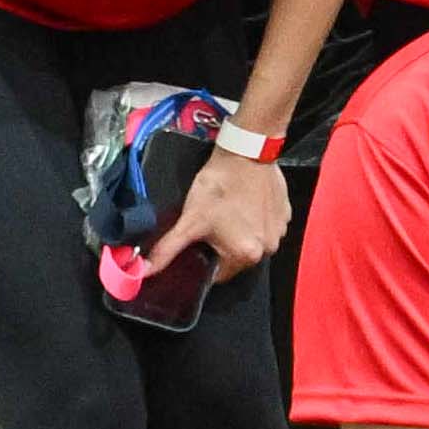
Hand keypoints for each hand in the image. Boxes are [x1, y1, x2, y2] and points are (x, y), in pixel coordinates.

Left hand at [143, 143, 292, 281]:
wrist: (246, 154)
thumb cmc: (219, 188)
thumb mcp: (189, 221)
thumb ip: (167, 249)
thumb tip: (143, 270)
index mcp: (245, 255)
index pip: (219, 274)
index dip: (204, 260)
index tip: (199, 243)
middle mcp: (267, 248)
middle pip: (237, 258)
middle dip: (223, 246)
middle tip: (211, 225)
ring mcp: (279, 230)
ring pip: (252, 242)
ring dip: (241, 233)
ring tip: (228, 212)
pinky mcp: (285, 214)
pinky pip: (266, 226)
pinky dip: (255, 221)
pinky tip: (244, 204)